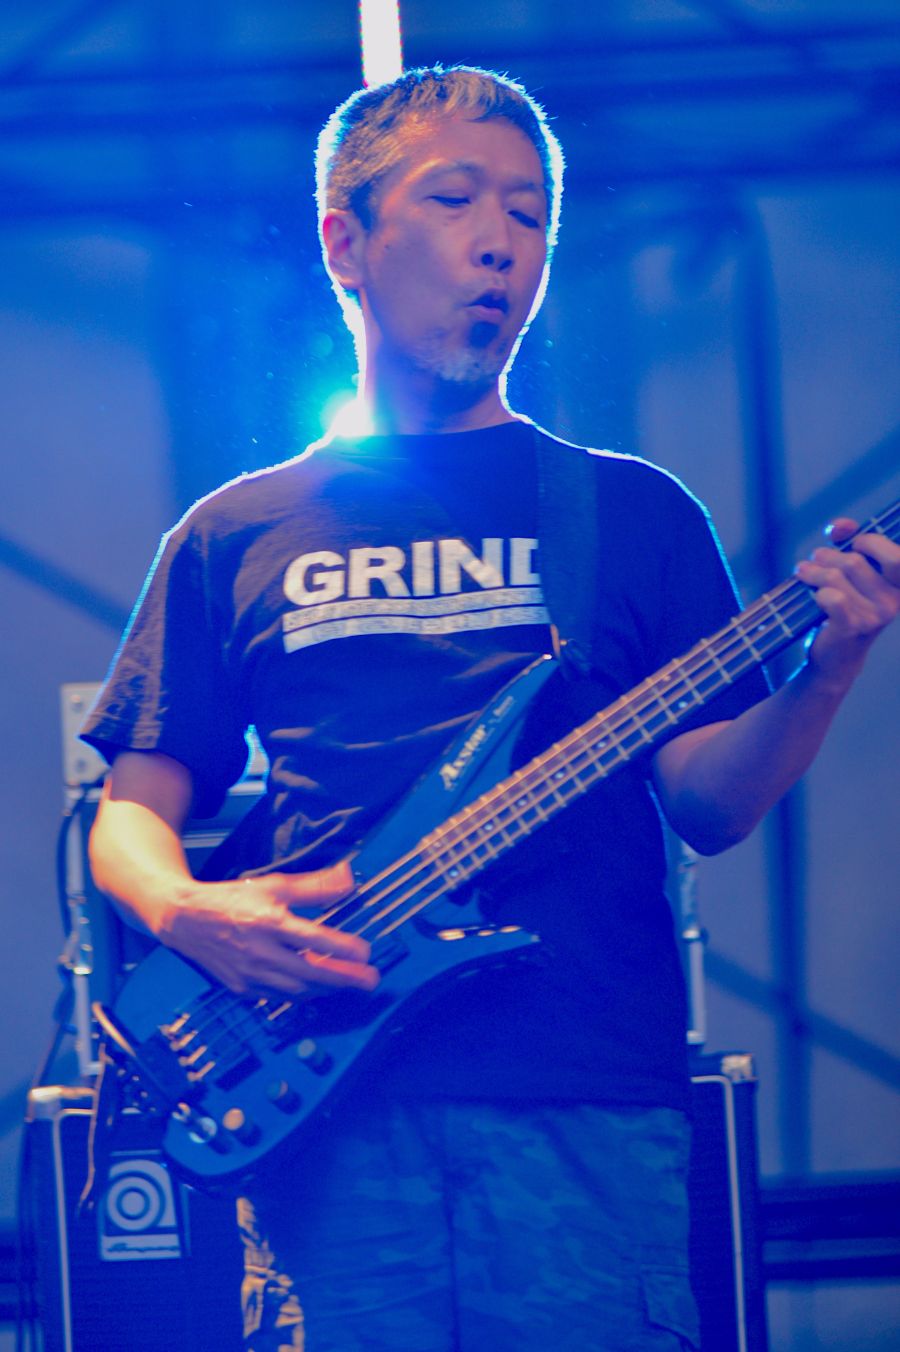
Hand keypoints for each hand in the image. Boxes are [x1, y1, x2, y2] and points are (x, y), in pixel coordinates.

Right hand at [160, 860, 379, 997]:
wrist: (185, 921)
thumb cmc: (231, 899)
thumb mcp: (273, 885)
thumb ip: (313, 886)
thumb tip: (348, 878)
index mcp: (269, 922)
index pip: (314, 939)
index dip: (343, 949)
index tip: (366, 953)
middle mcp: (260, 952)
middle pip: (311, 972)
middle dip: (345, 979)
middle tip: (370, 981)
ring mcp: (250, 975)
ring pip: (298, 990)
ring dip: (326, 988)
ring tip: (349, 984)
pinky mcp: (242, 989)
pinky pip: (279, 997)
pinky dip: (302, 994)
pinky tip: (317, 988)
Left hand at [796, 517, 899, 687]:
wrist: (835, 654)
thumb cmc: (844, 605)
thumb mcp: (852, 571)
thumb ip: (849, 541)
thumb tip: (839, 526)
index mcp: (898, 585)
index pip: (896, 555)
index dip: (871, 542)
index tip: (854, 544)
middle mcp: (893, 601)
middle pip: (854, 561)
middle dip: (827, 556)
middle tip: (816, 560)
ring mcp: (875, 616)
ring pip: (835, 577)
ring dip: (813, 572)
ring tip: (805, 573)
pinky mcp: (852, 628)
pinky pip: (830, 597)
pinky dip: (816, 592)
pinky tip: (813, 594)